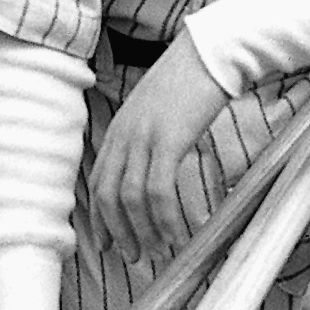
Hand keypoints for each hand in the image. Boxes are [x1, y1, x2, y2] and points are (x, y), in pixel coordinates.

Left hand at [89, 28, 226, 258]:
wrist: (211, 51)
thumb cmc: (191, 80)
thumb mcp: (158, 109)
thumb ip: (147, 136)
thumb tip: (152, 165)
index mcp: (119, 128)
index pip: (98, 181)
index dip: (100, 217)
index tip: (108, 243)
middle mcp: (124, 134)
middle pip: (107, 195)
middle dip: (117, 232)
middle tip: (133, 257)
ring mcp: (143, 137)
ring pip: (130, 198)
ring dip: (142, 231)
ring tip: (158, 251)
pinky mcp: (168, 139)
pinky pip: (158, 190)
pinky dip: (164, 218)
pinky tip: (175, 233)